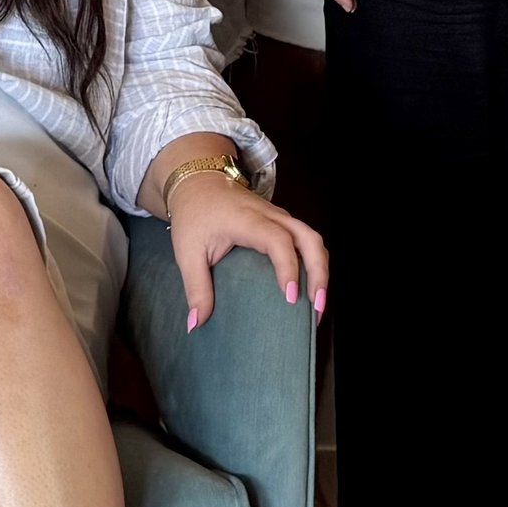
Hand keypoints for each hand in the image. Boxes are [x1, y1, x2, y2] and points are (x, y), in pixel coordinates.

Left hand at [164, 169, 328, 331]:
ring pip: (312, 238)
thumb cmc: (194, 214)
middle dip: (319, 272)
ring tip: (317, 304)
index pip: (278, 240)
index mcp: (247, 220)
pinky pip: (306, 240)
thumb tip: (196, 324)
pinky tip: (309, 287)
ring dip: (320, 269)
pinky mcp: (281, 222)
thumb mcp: (187, 252)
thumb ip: (195, 287)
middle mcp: (270, 215)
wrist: (199, 182)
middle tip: (316, 307)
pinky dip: (314, 262)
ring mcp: (279, 217)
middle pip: (308, 238)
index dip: (288, 267)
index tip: (290, 298)